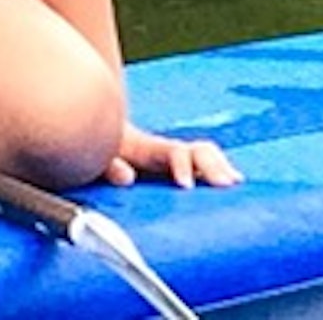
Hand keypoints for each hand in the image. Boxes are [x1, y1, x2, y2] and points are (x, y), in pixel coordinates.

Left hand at [103, 123, 242, 188]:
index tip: (187, 186)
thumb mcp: (93, 158)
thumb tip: (127, 178)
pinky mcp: (170, 171)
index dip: (183, 166)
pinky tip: (231, 182)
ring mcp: (169, 160)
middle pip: (199, 151)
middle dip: (215, 167)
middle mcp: (163, 151)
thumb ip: (107, 165)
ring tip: (234, 184)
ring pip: (205, 156)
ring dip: (221, 169)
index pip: (174, 151)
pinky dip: (217, 172)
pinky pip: (201, 166)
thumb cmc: (90, 152)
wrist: (87, 136)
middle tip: (227, 185)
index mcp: (144, 148)